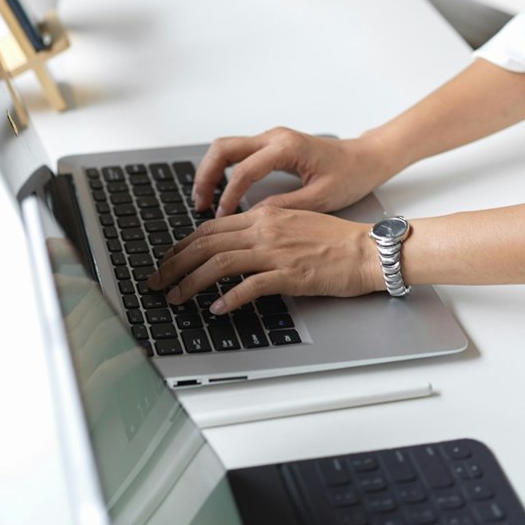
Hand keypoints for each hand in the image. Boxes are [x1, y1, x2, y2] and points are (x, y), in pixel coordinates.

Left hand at [147, 207, 382, 313]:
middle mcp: (264, 229)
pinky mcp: (289, 274)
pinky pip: (249, 286)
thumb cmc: (335, 240)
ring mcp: (276, 251)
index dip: (182, 245)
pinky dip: (228, 299)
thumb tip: (232, 246)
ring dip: (190, 281)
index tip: (167, 258)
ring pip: (219, 263)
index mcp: (263, 215)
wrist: (367, 250)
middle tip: (156, 281)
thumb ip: (261, 231)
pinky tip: (215, 309)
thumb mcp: (291, 224)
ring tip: (175, 297)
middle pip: (205, 243)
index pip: (211, 227)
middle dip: (174, 264)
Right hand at [192, 127, 390, 216]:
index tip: (220, 217)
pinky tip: (220, 191)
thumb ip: (285, 207)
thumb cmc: (351, 175)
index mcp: (286, 147)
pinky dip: (222, 170)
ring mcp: (270, 138)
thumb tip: (253, 219)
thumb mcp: (321, 198)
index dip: (228, 195)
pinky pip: (236, 153)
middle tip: (199, 204)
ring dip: (210, 172)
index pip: (244, 170)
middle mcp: (274, 137)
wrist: (366, 158)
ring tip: (203, 200)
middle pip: (223, 148)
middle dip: (205, 176)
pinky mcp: (270, 145)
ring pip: (225, 147)